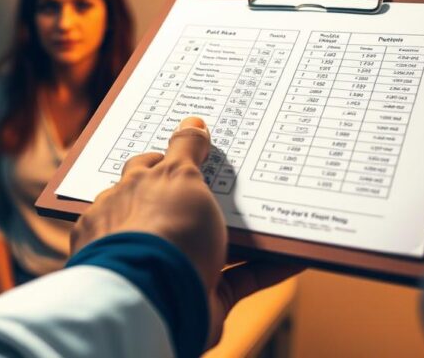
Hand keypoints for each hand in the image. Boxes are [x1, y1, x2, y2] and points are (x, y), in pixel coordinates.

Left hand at [70, 117, 301, 347]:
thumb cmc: (160, 230)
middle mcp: (142, 233)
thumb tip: (192, 122)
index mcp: (125, 199)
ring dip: (246, 231)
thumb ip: (185, 149)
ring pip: (214, 243)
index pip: (145, 170)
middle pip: (178, 207)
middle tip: (243, 179)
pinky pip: (242, 277)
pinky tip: (298, 254)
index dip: (171, 157)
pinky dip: (269, 265)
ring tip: (277, 212)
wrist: (159, 300)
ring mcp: (170, 266)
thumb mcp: (175, 175)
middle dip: (207, 197)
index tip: (202, 149)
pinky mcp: (201, 295)